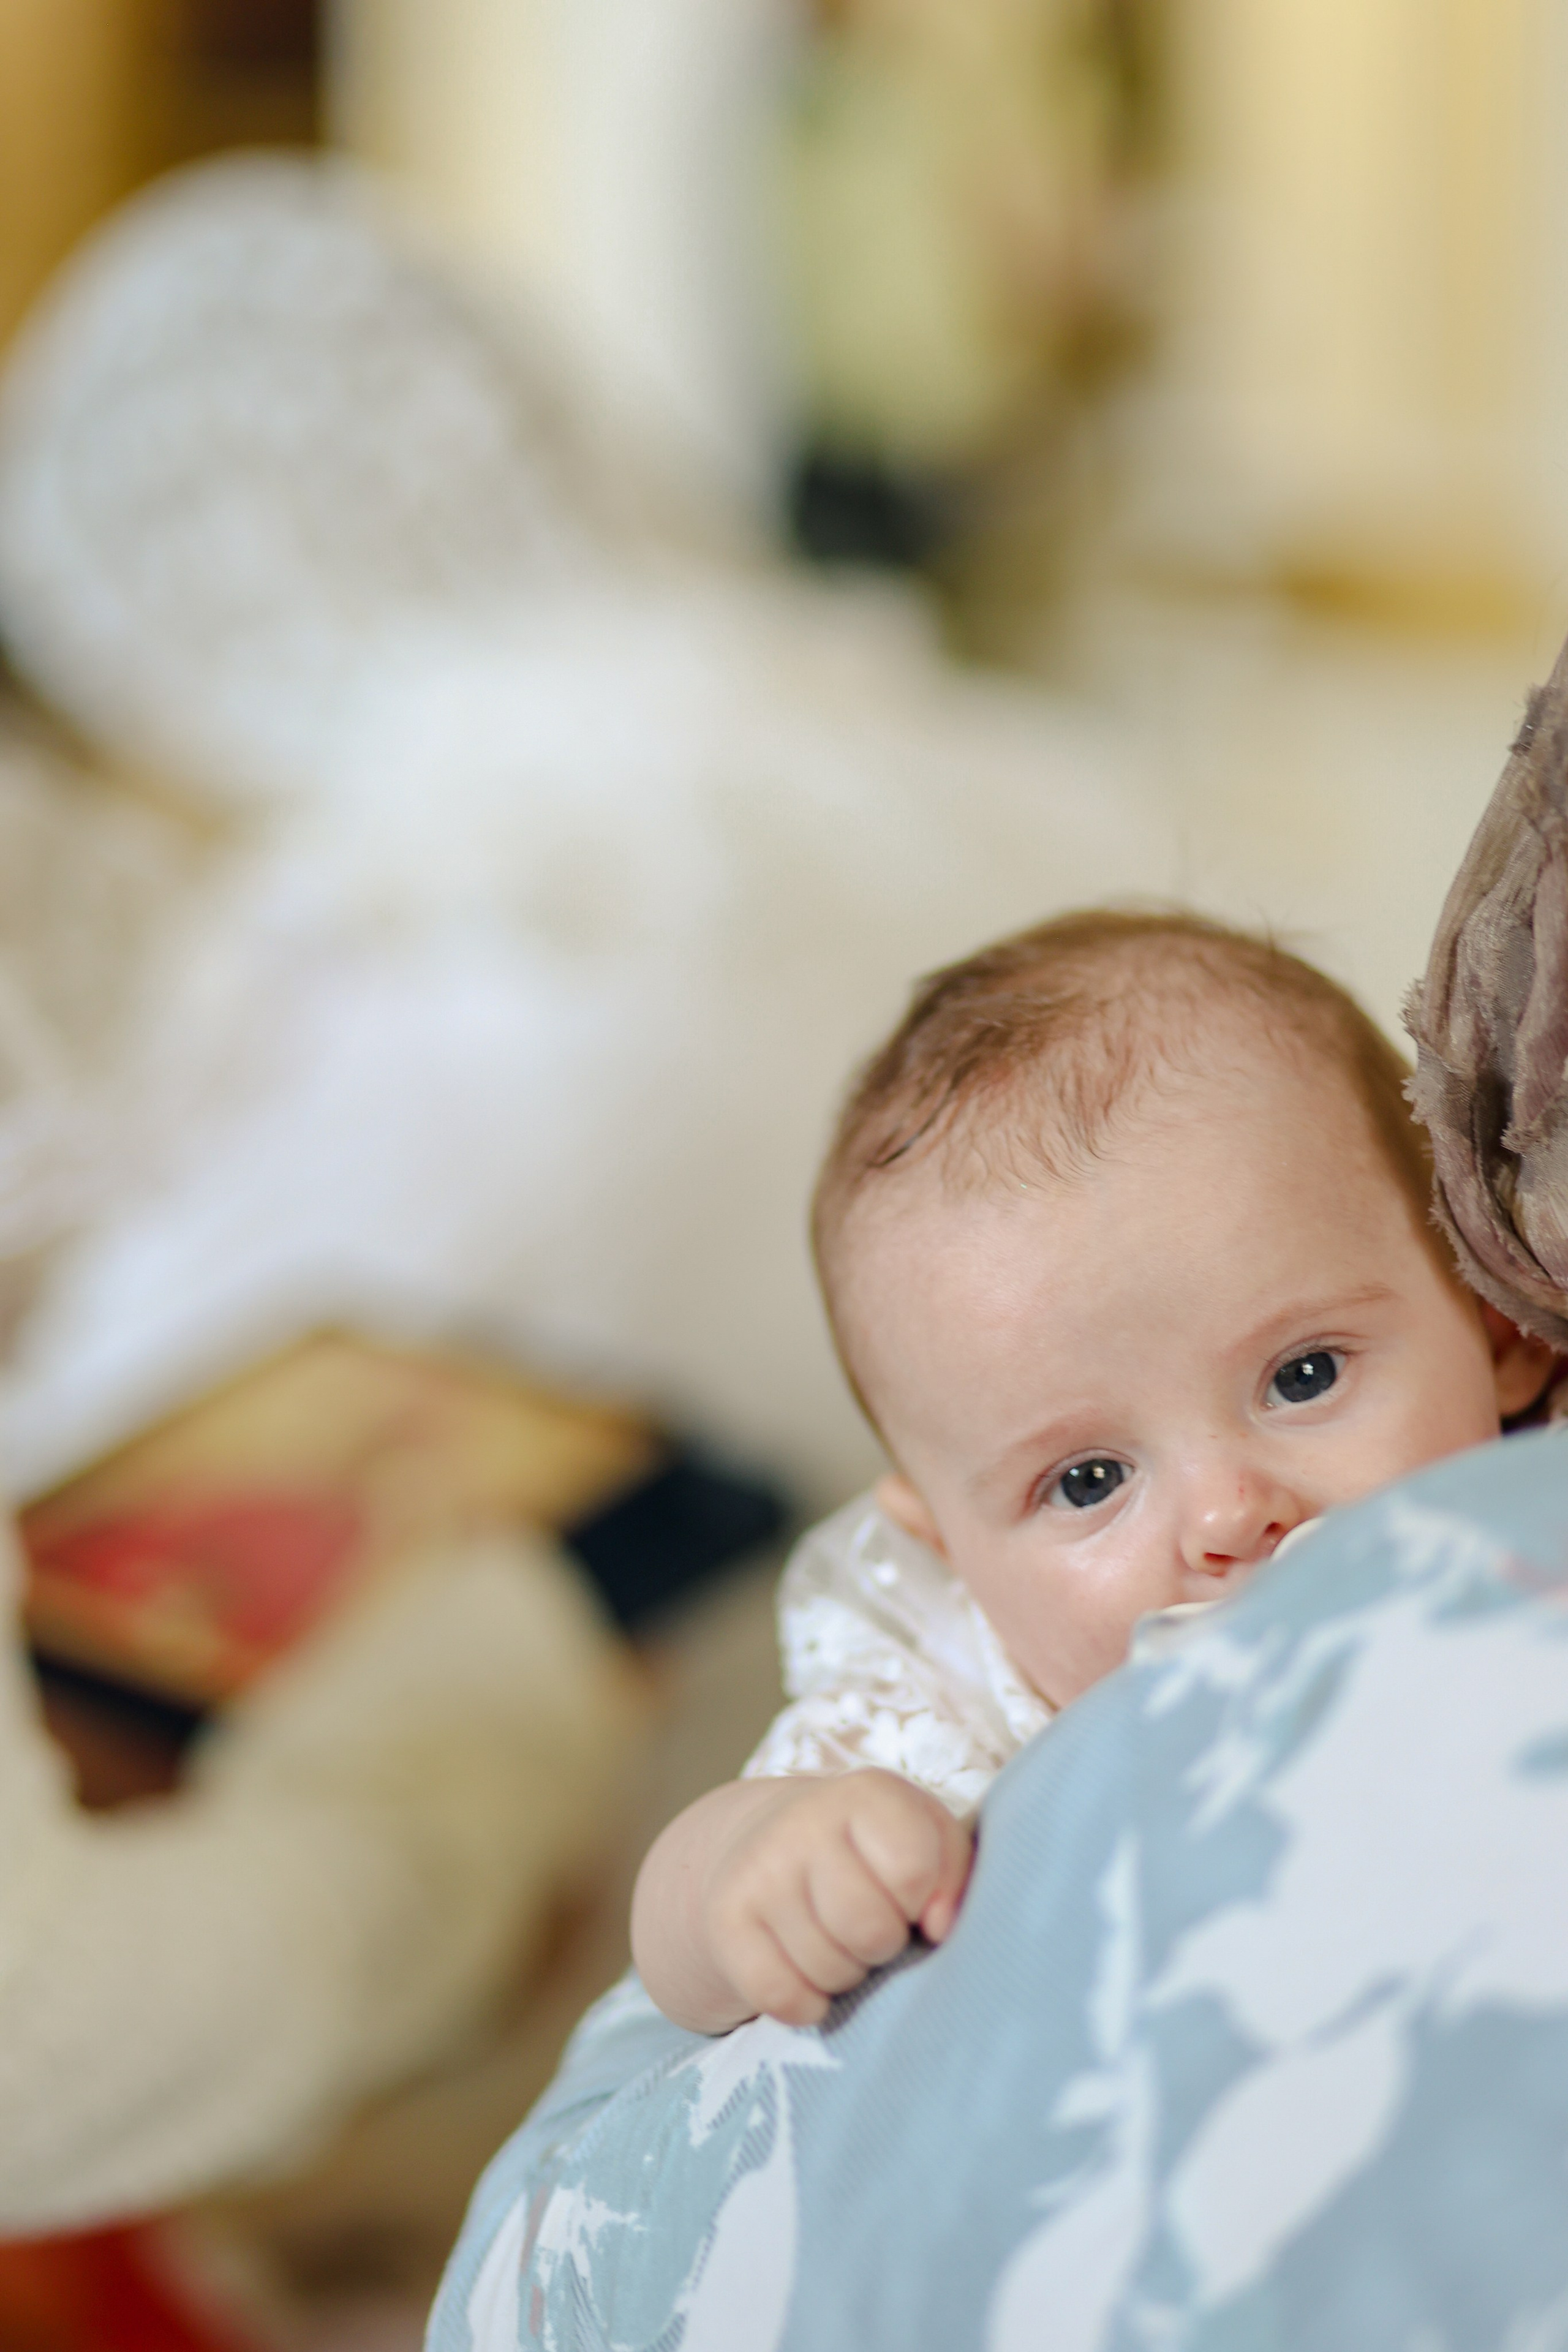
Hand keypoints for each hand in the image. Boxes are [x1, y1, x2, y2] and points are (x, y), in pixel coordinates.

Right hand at [634, 1770, 973, 2031]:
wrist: (766, 1843)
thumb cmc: (874, 1852)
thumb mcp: (928, 1841)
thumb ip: (955, 1873)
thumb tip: (941, 1927)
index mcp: (868, 1794)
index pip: (913, 1871)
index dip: (923, 1902)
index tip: (912, 1897)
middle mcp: (804, 1821)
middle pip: (870, 1930)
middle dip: (884, 1945)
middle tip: (874, 1928)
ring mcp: (759, 1870)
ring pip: (828, 1970)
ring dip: (846, 1974)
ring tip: (839, 1941)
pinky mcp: (725, 1920)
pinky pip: (782, 1996)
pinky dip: (806, 2004)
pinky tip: (807, 1972)